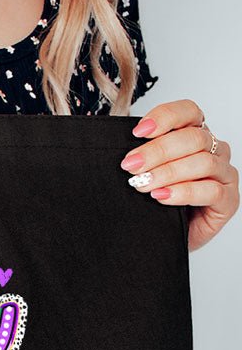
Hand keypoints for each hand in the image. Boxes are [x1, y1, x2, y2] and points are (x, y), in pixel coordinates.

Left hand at [120, 99, 238, 250]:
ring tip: (142, 184)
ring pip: (203, 162)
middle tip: (131, 165)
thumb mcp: (147, 173)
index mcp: (196, 135)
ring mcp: (224, 174)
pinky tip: (162, 196)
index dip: (165, 117)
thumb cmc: (158, 202)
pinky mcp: (229, 200)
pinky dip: (183, 192)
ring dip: (168, 172)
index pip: (189, 112)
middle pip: (193, 137)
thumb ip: (143, 156)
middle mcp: (214, 150)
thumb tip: (121, 148)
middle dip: (157, 151)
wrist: (166, 237)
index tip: (139, 132)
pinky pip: (211, 191)